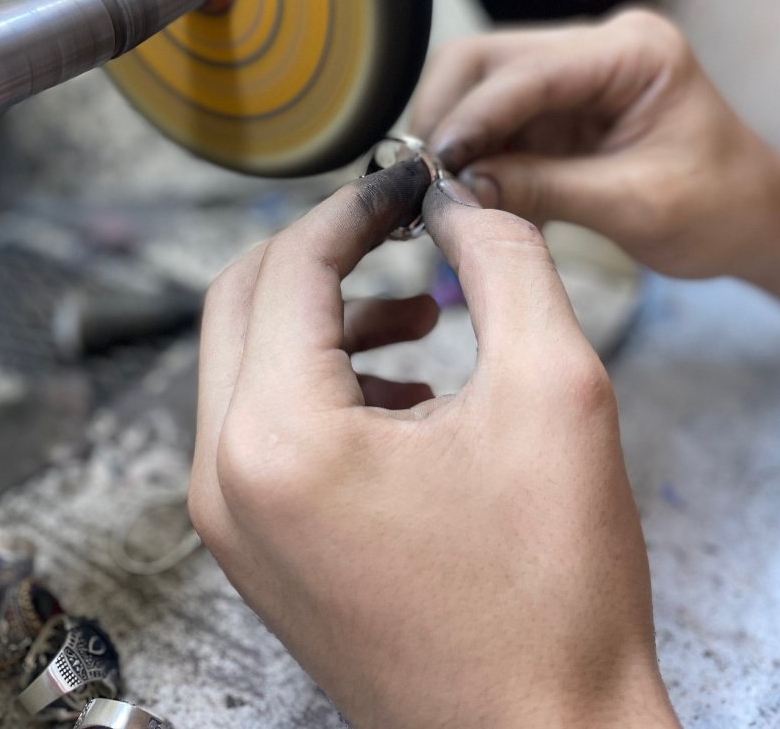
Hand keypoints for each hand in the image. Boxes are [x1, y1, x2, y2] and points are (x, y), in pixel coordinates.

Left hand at [190, 164, 677, 728]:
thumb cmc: (551, 594)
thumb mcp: (554, 389)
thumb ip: (503, 261)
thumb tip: (458, 202)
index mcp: (278, 437)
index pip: (290, 266)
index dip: (355, 206)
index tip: (409, 184)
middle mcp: (226, 479)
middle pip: (241, 300)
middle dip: (324, 250)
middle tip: (400, 231)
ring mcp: (231, 522)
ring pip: (246, 359)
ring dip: (324, 315)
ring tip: (419, 322)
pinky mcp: (255, 549)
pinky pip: (261, 423)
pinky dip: (320, 381)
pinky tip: (405, 395)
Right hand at [412, 8, 779, 298]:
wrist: (751, 221)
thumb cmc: (719, 208)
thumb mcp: (634, 205)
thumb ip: (543, 189)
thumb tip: (458, 190)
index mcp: (634, 51)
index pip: (528, 72)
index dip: (472, 117)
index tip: (434, 164)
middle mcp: (597, 48)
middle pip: (487, 60)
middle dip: (447, 115)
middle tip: (423, 176)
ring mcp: (573, 75)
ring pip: (479, 87)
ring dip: (452, 136)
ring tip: (436, 190)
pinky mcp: (558, 108)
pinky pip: (495, 121)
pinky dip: (472, 154)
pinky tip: (461, 190)